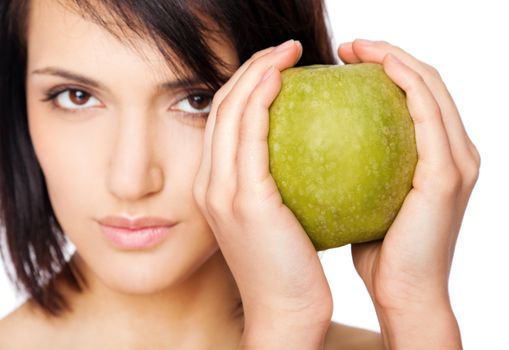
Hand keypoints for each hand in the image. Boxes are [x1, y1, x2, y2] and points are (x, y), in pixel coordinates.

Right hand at [193, 40, 331, 347]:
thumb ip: (275, 185)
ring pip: (230, 112)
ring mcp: (221, 191)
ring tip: (288, 52)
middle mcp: (209, 184)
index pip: (225, 120)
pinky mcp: (244, 200)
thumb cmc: (289, 268)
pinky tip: (285, 80)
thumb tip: (303, 153)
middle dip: (250, 67)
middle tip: (285, 49)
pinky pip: (250, 133)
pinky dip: (262, 99)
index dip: (246, 84)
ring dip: (257, 72)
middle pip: (221, 106)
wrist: (284, 312)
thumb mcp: (276, 219)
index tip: (278, 66)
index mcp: (214, 187)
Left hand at [338, 39, 479, 347]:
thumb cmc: (376, 251)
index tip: (343, 62)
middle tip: (345, 47)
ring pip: (430, 87)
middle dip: (387, 53)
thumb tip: (312, 143)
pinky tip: (370, 71)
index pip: (412, 96)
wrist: (402, 295)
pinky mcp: (447, 174)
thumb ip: (353, 169)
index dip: (383, 68)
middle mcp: (453, 151)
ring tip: (353, 48)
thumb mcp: (363, 200)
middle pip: (424, 81)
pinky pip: (426, 114)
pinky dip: (402, 83)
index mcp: (434, 157)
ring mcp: (456, 161)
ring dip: (393, 57)